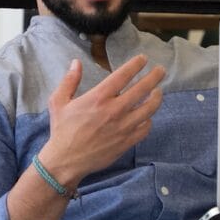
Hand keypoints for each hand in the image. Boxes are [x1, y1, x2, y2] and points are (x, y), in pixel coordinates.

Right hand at [39, 54, 164, 185]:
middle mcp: (114, 110)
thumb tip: (77, 62)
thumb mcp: (58, 102)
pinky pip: (145, 128)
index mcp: (99, 97)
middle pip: (142, 89)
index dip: (136, 64)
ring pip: (149, 109)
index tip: (143, 59)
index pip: (124, 75)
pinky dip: (149, 120)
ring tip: (159, 92)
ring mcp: (123, 127)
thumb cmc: (62, 130)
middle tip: (161, 70)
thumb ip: (69, 81)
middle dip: (155, 77)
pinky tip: (148, 116)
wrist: (66, 160)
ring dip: (157, 98)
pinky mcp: (126, 142)